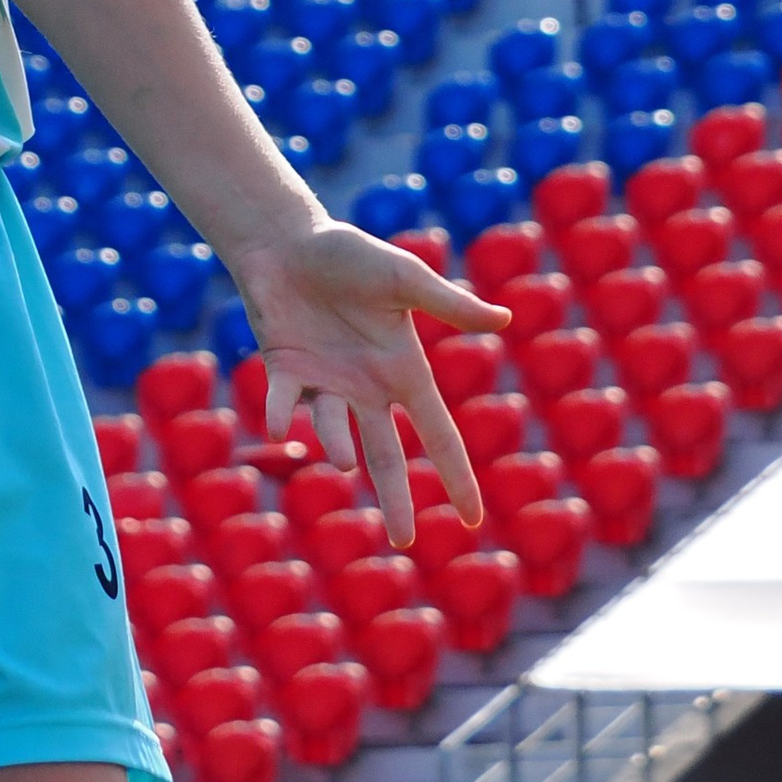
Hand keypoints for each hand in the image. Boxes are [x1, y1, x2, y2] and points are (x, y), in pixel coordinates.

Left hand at [232, 222, 510, 543]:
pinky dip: (279, 413)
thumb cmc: (348, 253)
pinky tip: (278, 426)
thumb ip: (447, 304)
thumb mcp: (403, 277)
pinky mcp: (283, 370)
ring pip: (332, 429)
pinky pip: (282, 401)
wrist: (287, 240)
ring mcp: (323, 382)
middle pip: (384, 455)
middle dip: (395, 497)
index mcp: (401, 369)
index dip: (456, 474)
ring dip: (336, 444)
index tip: (472, 521)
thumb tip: (503, 319)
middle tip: (403, 541)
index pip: (438, 432)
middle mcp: (365, 387)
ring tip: (345, 459)